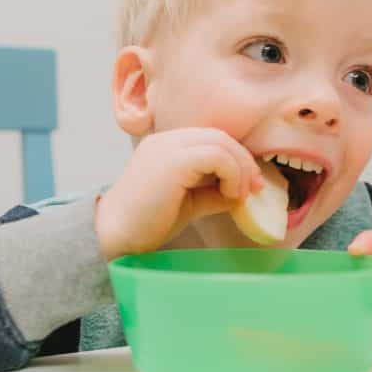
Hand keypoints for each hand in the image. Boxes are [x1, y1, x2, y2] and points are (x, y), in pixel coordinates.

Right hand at [94, 128, 263, 258]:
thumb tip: (243, 192)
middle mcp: (167, 140)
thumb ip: (214, 192)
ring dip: (240, 168)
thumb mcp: (190, 202)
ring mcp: (168, 147)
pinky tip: (229, 194)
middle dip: (244, 161)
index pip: (212, 139)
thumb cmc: (149, 222)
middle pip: (220, 136)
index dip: (237, 157)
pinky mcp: (172, 161)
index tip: (250, 185)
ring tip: (239, 195)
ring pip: (220, 142)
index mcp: (168, 146)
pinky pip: (215, 156)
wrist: (117, 235)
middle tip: (255, 188)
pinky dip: (232, 173)